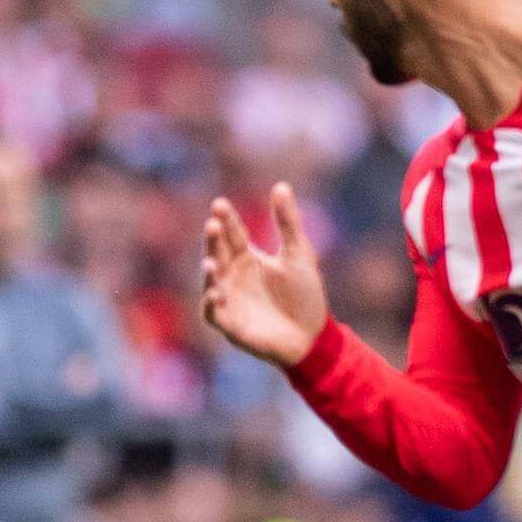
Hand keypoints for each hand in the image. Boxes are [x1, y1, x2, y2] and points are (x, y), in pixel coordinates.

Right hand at [201, 183, 331, 366]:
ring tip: (211, 262)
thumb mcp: (298, 253)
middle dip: (213, 241)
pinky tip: (216, 293)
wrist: (313, 336)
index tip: (219, 204)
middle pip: (218, 253)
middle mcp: (233, 276)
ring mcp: (229, 299)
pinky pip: (214, 313)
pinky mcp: (230, 324)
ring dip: (208, 272)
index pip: (232, 234)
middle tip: (213, 225)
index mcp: (247, 257)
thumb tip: (280, 185)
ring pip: (211, 282)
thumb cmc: (305, 295)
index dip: (226, 219)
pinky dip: (212, 304)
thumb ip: (287, 222)